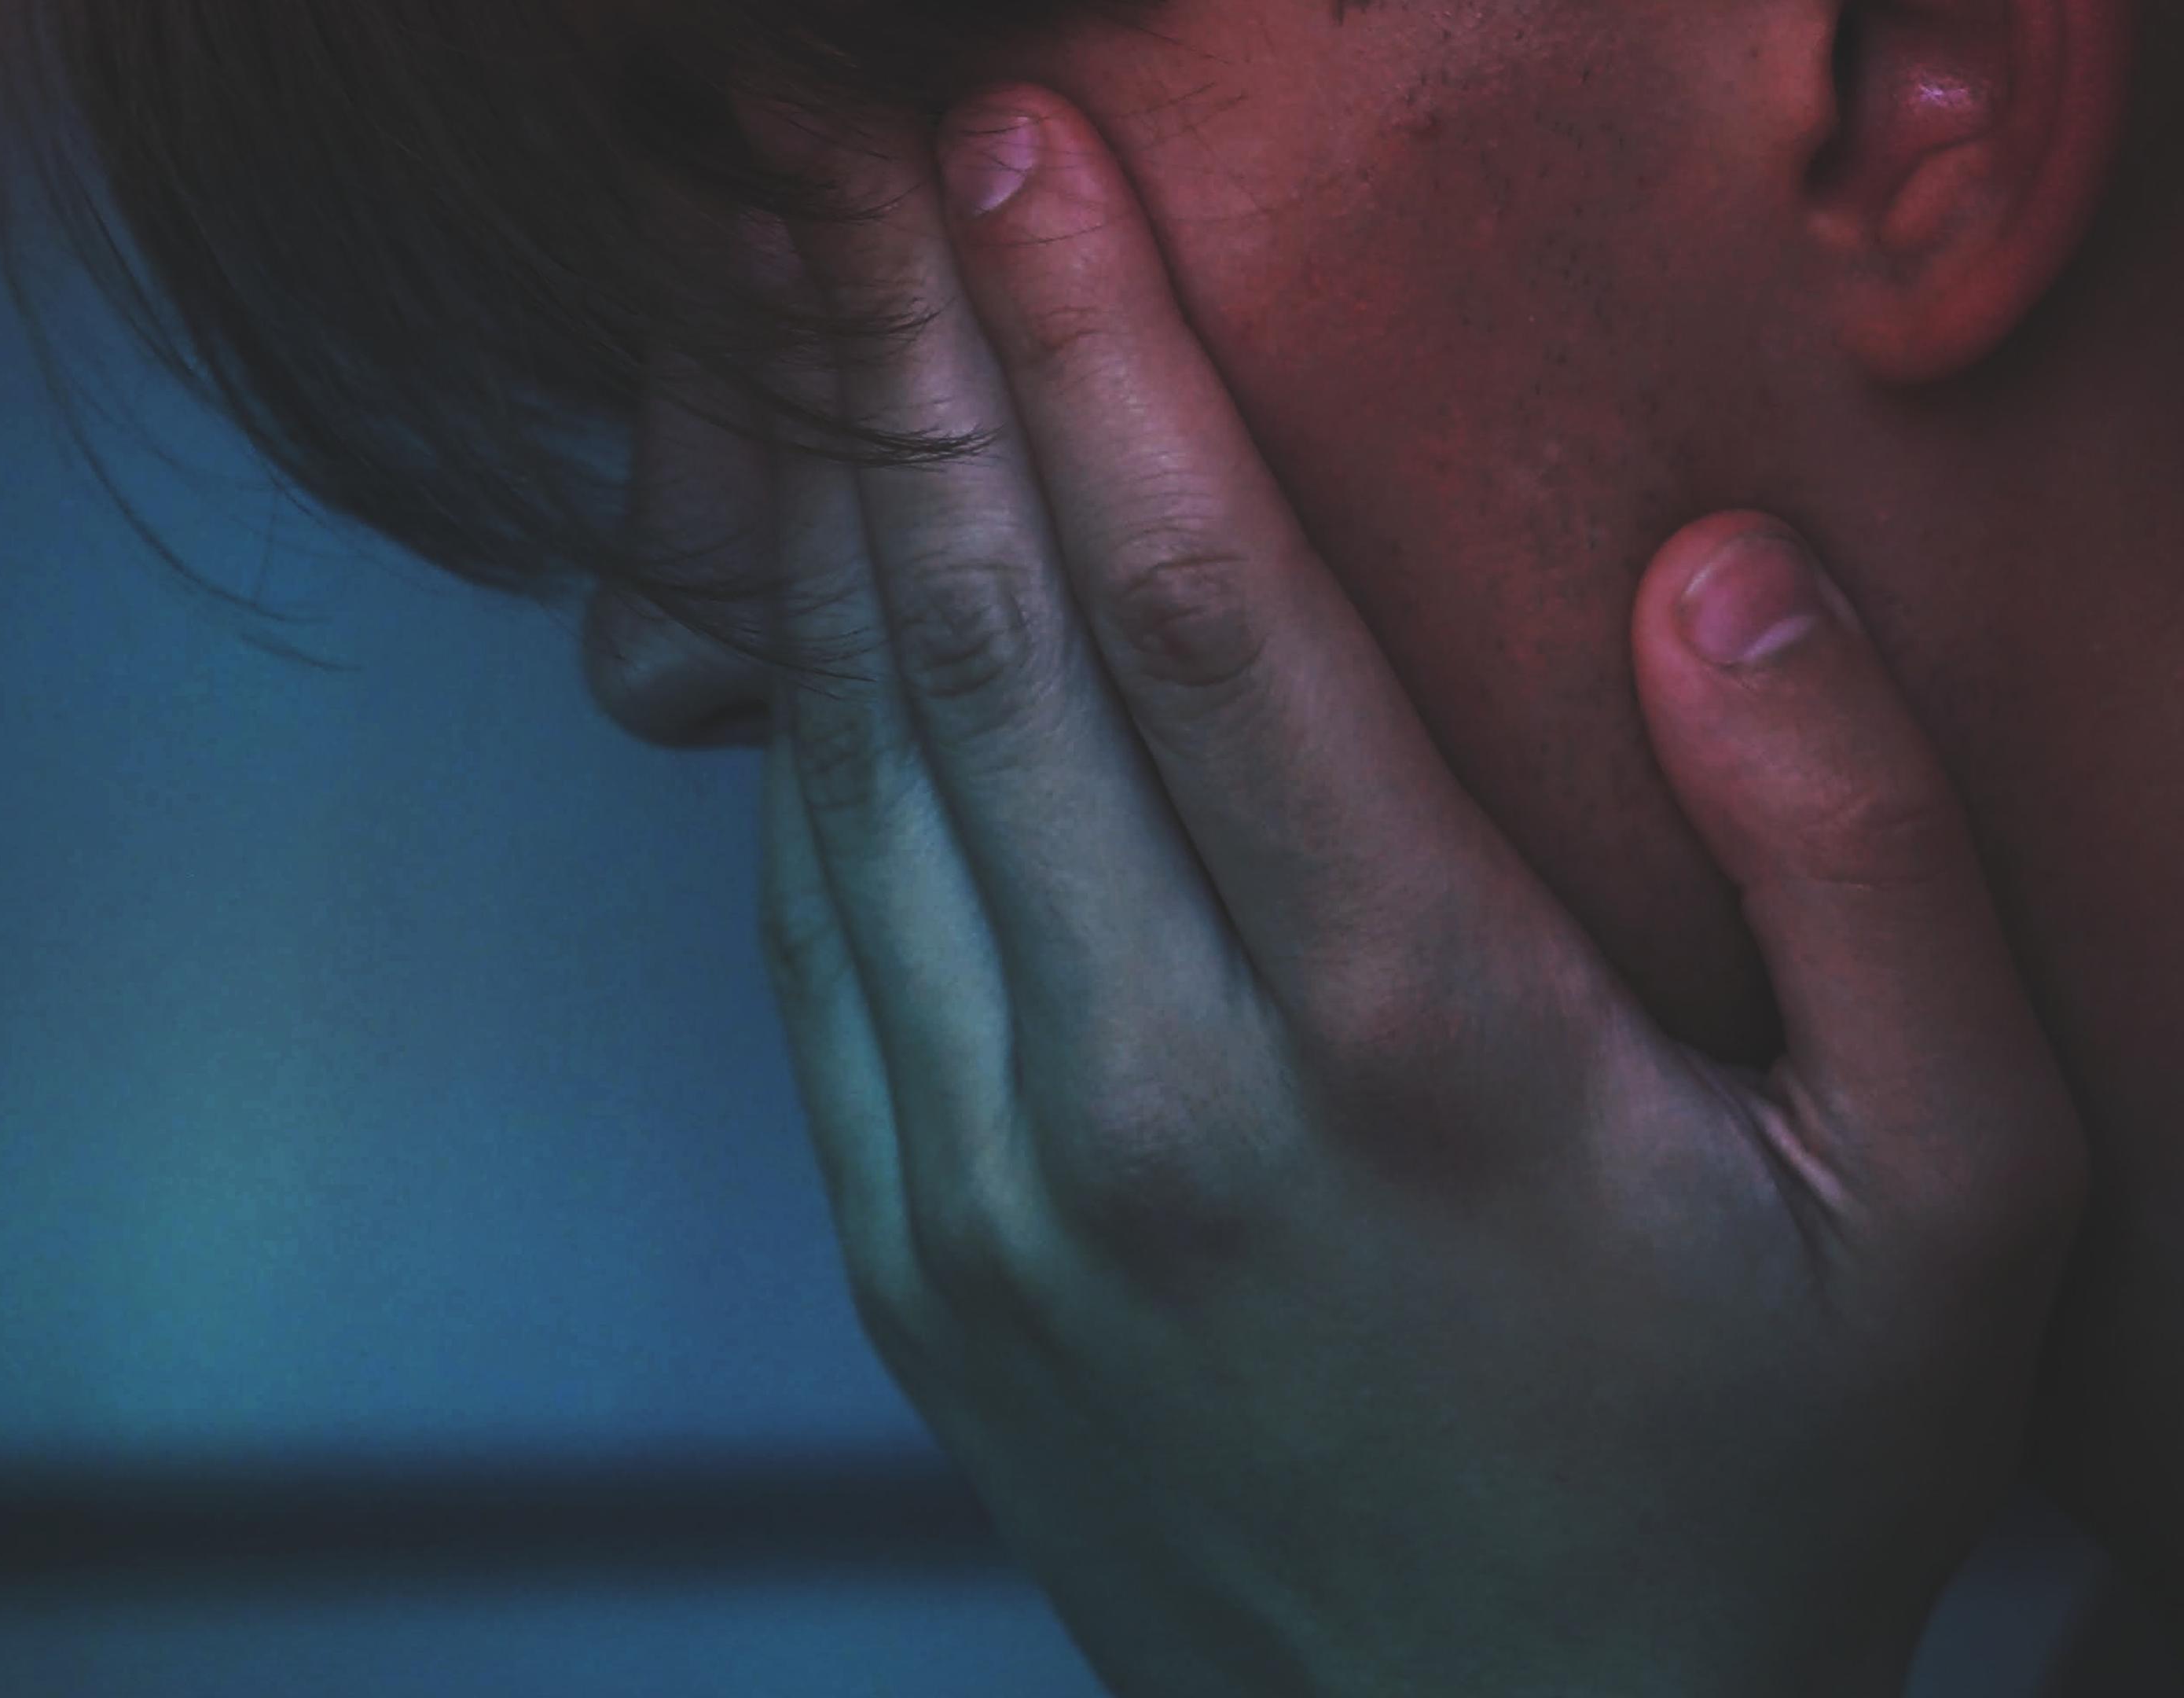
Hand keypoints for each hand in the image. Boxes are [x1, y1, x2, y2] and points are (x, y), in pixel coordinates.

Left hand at [707, 85, 2086, 1696]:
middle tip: (844, 161)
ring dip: (831, 507)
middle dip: (911, 355)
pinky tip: (823, 582)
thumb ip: (1864, 862)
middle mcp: (1145, 1100)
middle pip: (982, 636)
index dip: (1093, 340)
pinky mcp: (909, 1245)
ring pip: (863, 763)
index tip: (1017, 147)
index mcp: (1409, 1048)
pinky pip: (820, 924)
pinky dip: (803, 721)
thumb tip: (1719, 575)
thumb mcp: (1951, 1198)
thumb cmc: (1746, 1488)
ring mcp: (988, 1182)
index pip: (1194, 601)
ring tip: (809, 307)